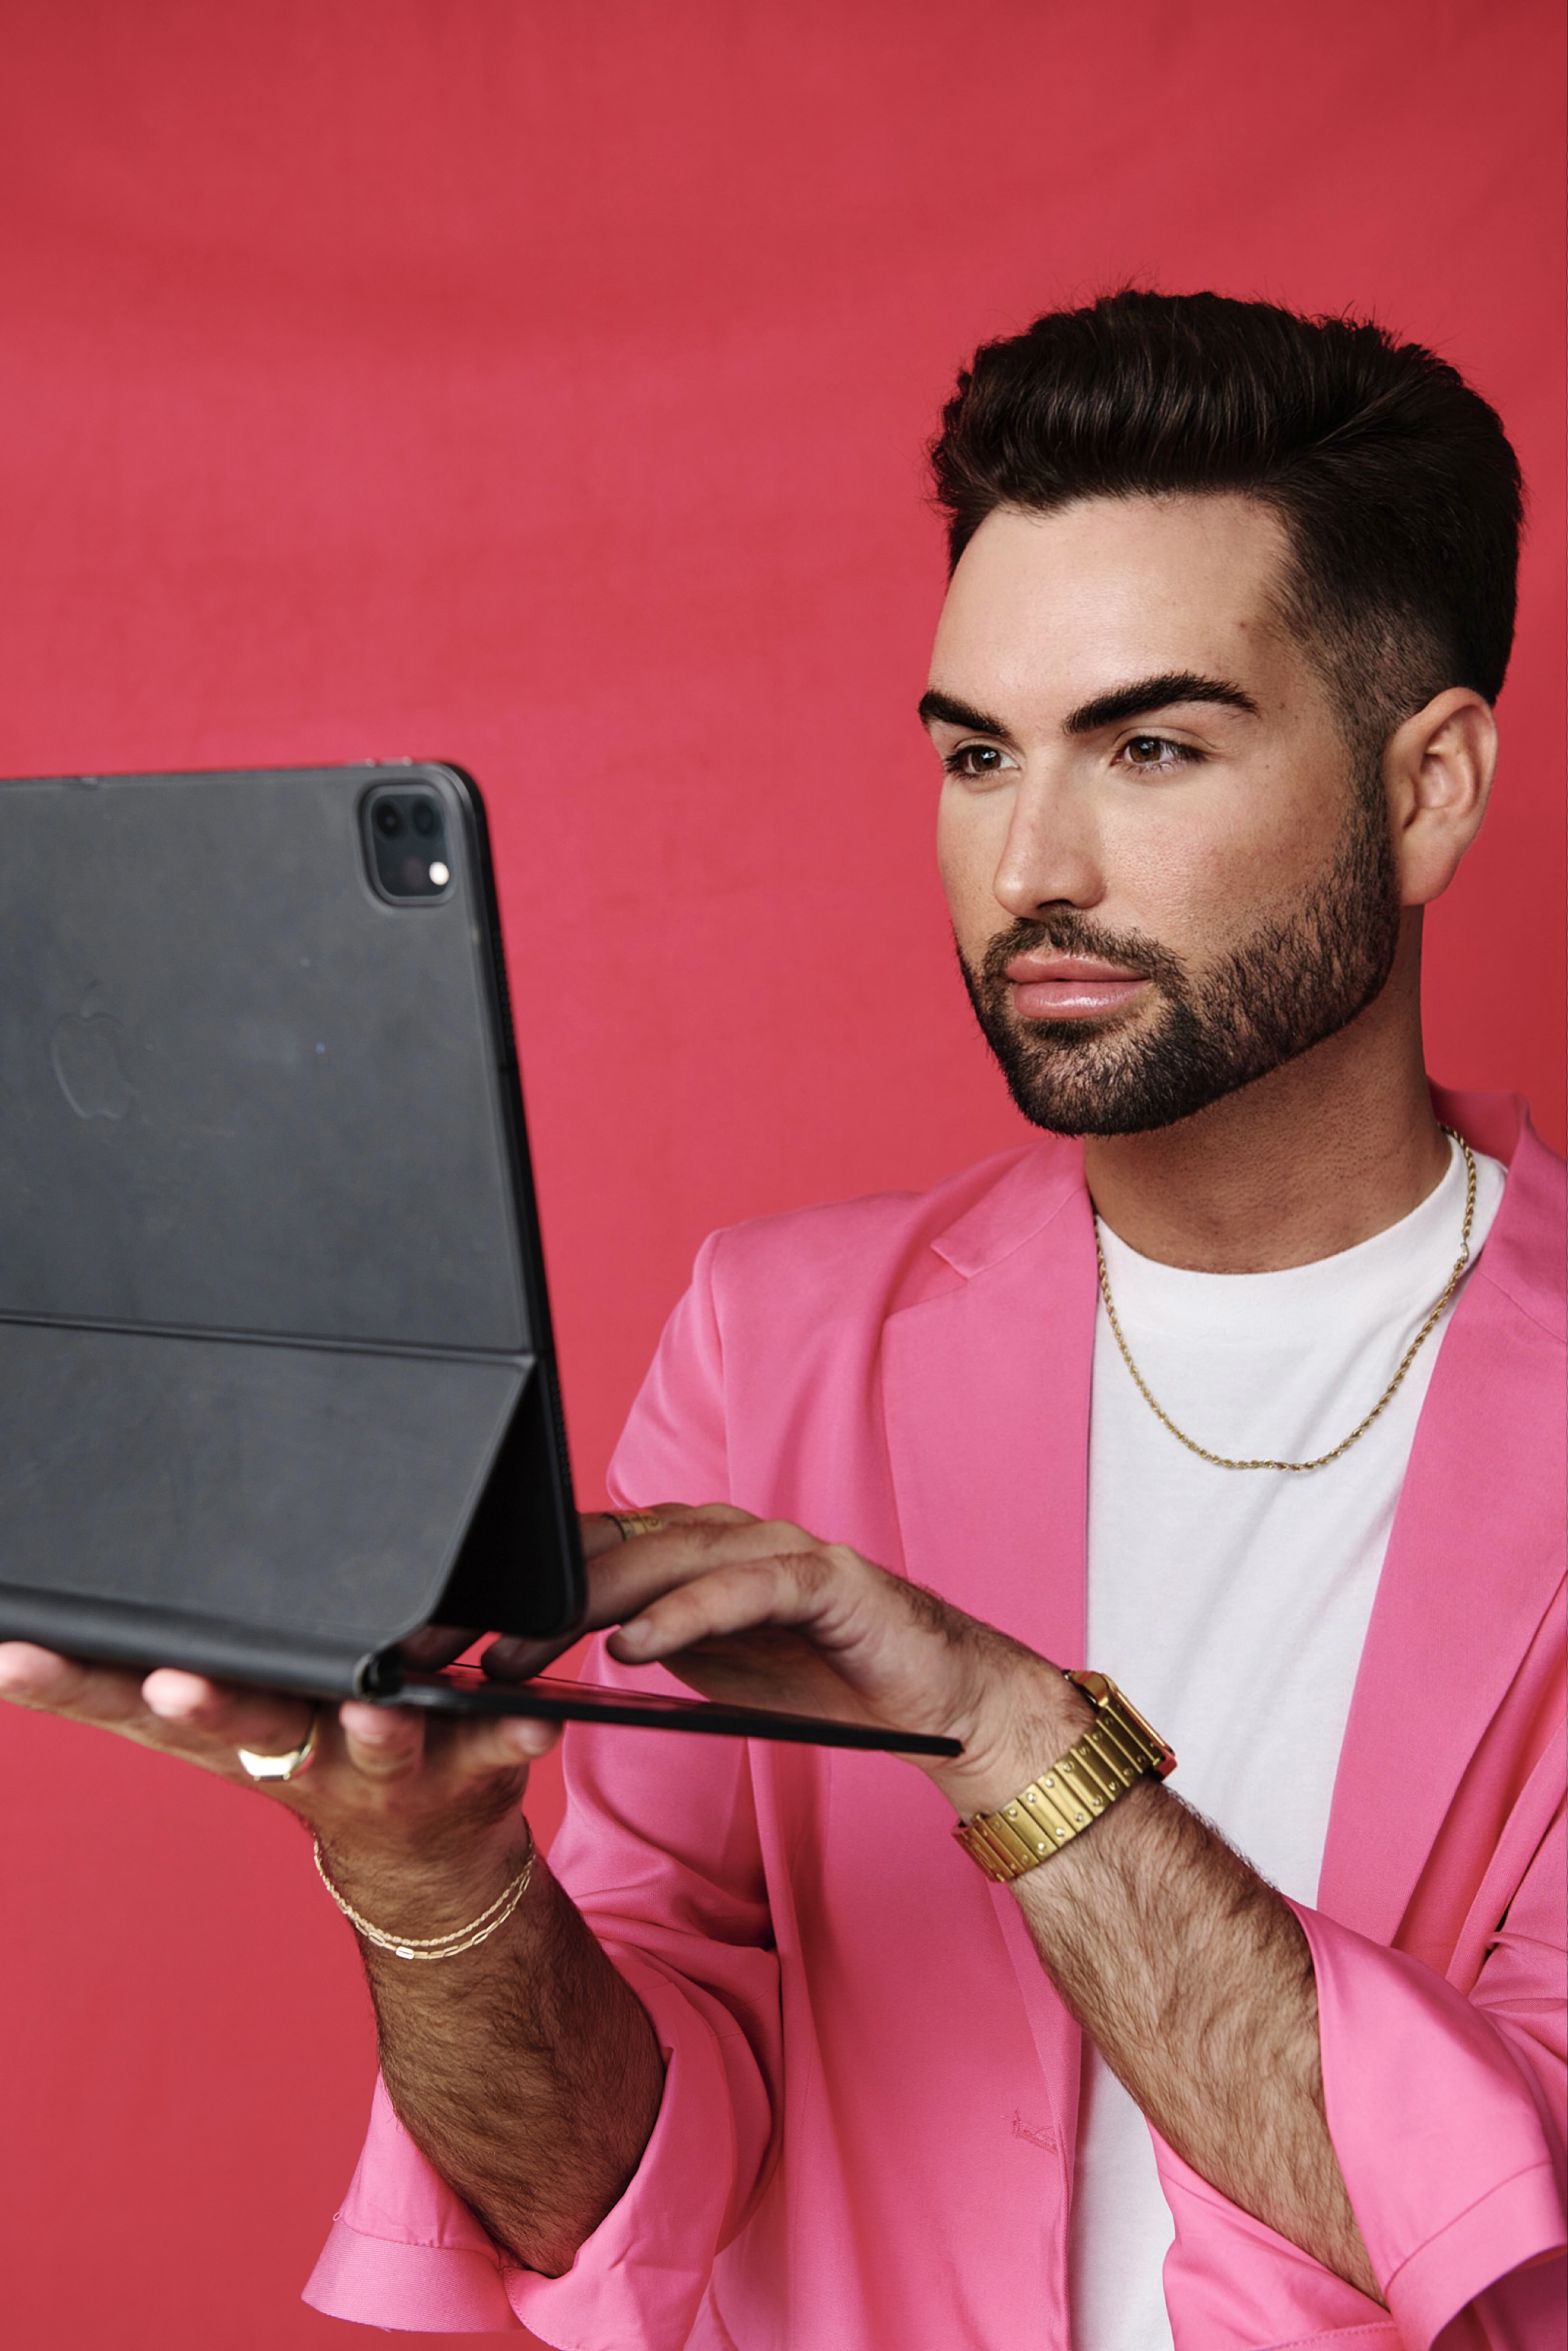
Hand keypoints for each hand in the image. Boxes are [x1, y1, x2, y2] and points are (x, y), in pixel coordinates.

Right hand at [0, 1643, 555, 1929]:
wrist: (422, 1860)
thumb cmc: (305, 1756)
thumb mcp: (211, 1727)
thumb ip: (126, 1681)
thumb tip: (2, 1643)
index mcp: (231, 1728)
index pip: (131, 1703)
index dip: (75, 1683)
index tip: (21, 1654)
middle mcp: (298, 1751)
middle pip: (245, 1724)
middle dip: (209, 1705)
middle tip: (177, 1683)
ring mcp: (386, 1765)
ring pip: (371, 1740)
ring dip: (367, 1724)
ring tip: (364, 1701)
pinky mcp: (473, 1763)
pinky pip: (499, 1744)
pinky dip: (516, 1732)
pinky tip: (537, 1719)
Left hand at [487, 1504, 1085, 1815]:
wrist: (937, 1695)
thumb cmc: (816, 1676)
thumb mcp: (700, 1667)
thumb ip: (631, 1645)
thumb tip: (526, 1663)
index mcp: (690, 1545)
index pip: (583, 1548)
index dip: (510, 1583)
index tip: (439, 1633)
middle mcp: (728, 1530)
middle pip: (609, 1546)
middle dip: (526, 1594)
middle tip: (455, 1644)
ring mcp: (778, 1547)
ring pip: (667, 1558)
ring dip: (586, 1604)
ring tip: (520, 1649)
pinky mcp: (826, 1579)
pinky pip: (745, 1589)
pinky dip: (684, 1615)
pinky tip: (631, 1648)